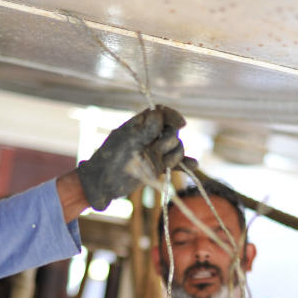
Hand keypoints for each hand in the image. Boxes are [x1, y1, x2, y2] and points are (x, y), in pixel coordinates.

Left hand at [76, 105, 195, 210]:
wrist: (103, 185)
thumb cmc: (110, 160)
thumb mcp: (127, 143)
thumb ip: (145, 130)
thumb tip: (159, 113)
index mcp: (140, 124)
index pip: (162, 113)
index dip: (173, 116)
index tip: (181, 124)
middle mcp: (150, 136)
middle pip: (172, 131)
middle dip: (170, 140)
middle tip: (157, 150)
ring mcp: (155, 152)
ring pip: (176, 148)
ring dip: (176, 155)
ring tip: (165, 165)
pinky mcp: (159, 167)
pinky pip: (177, 164)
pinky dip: (186, 164)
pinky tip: (194, 165)